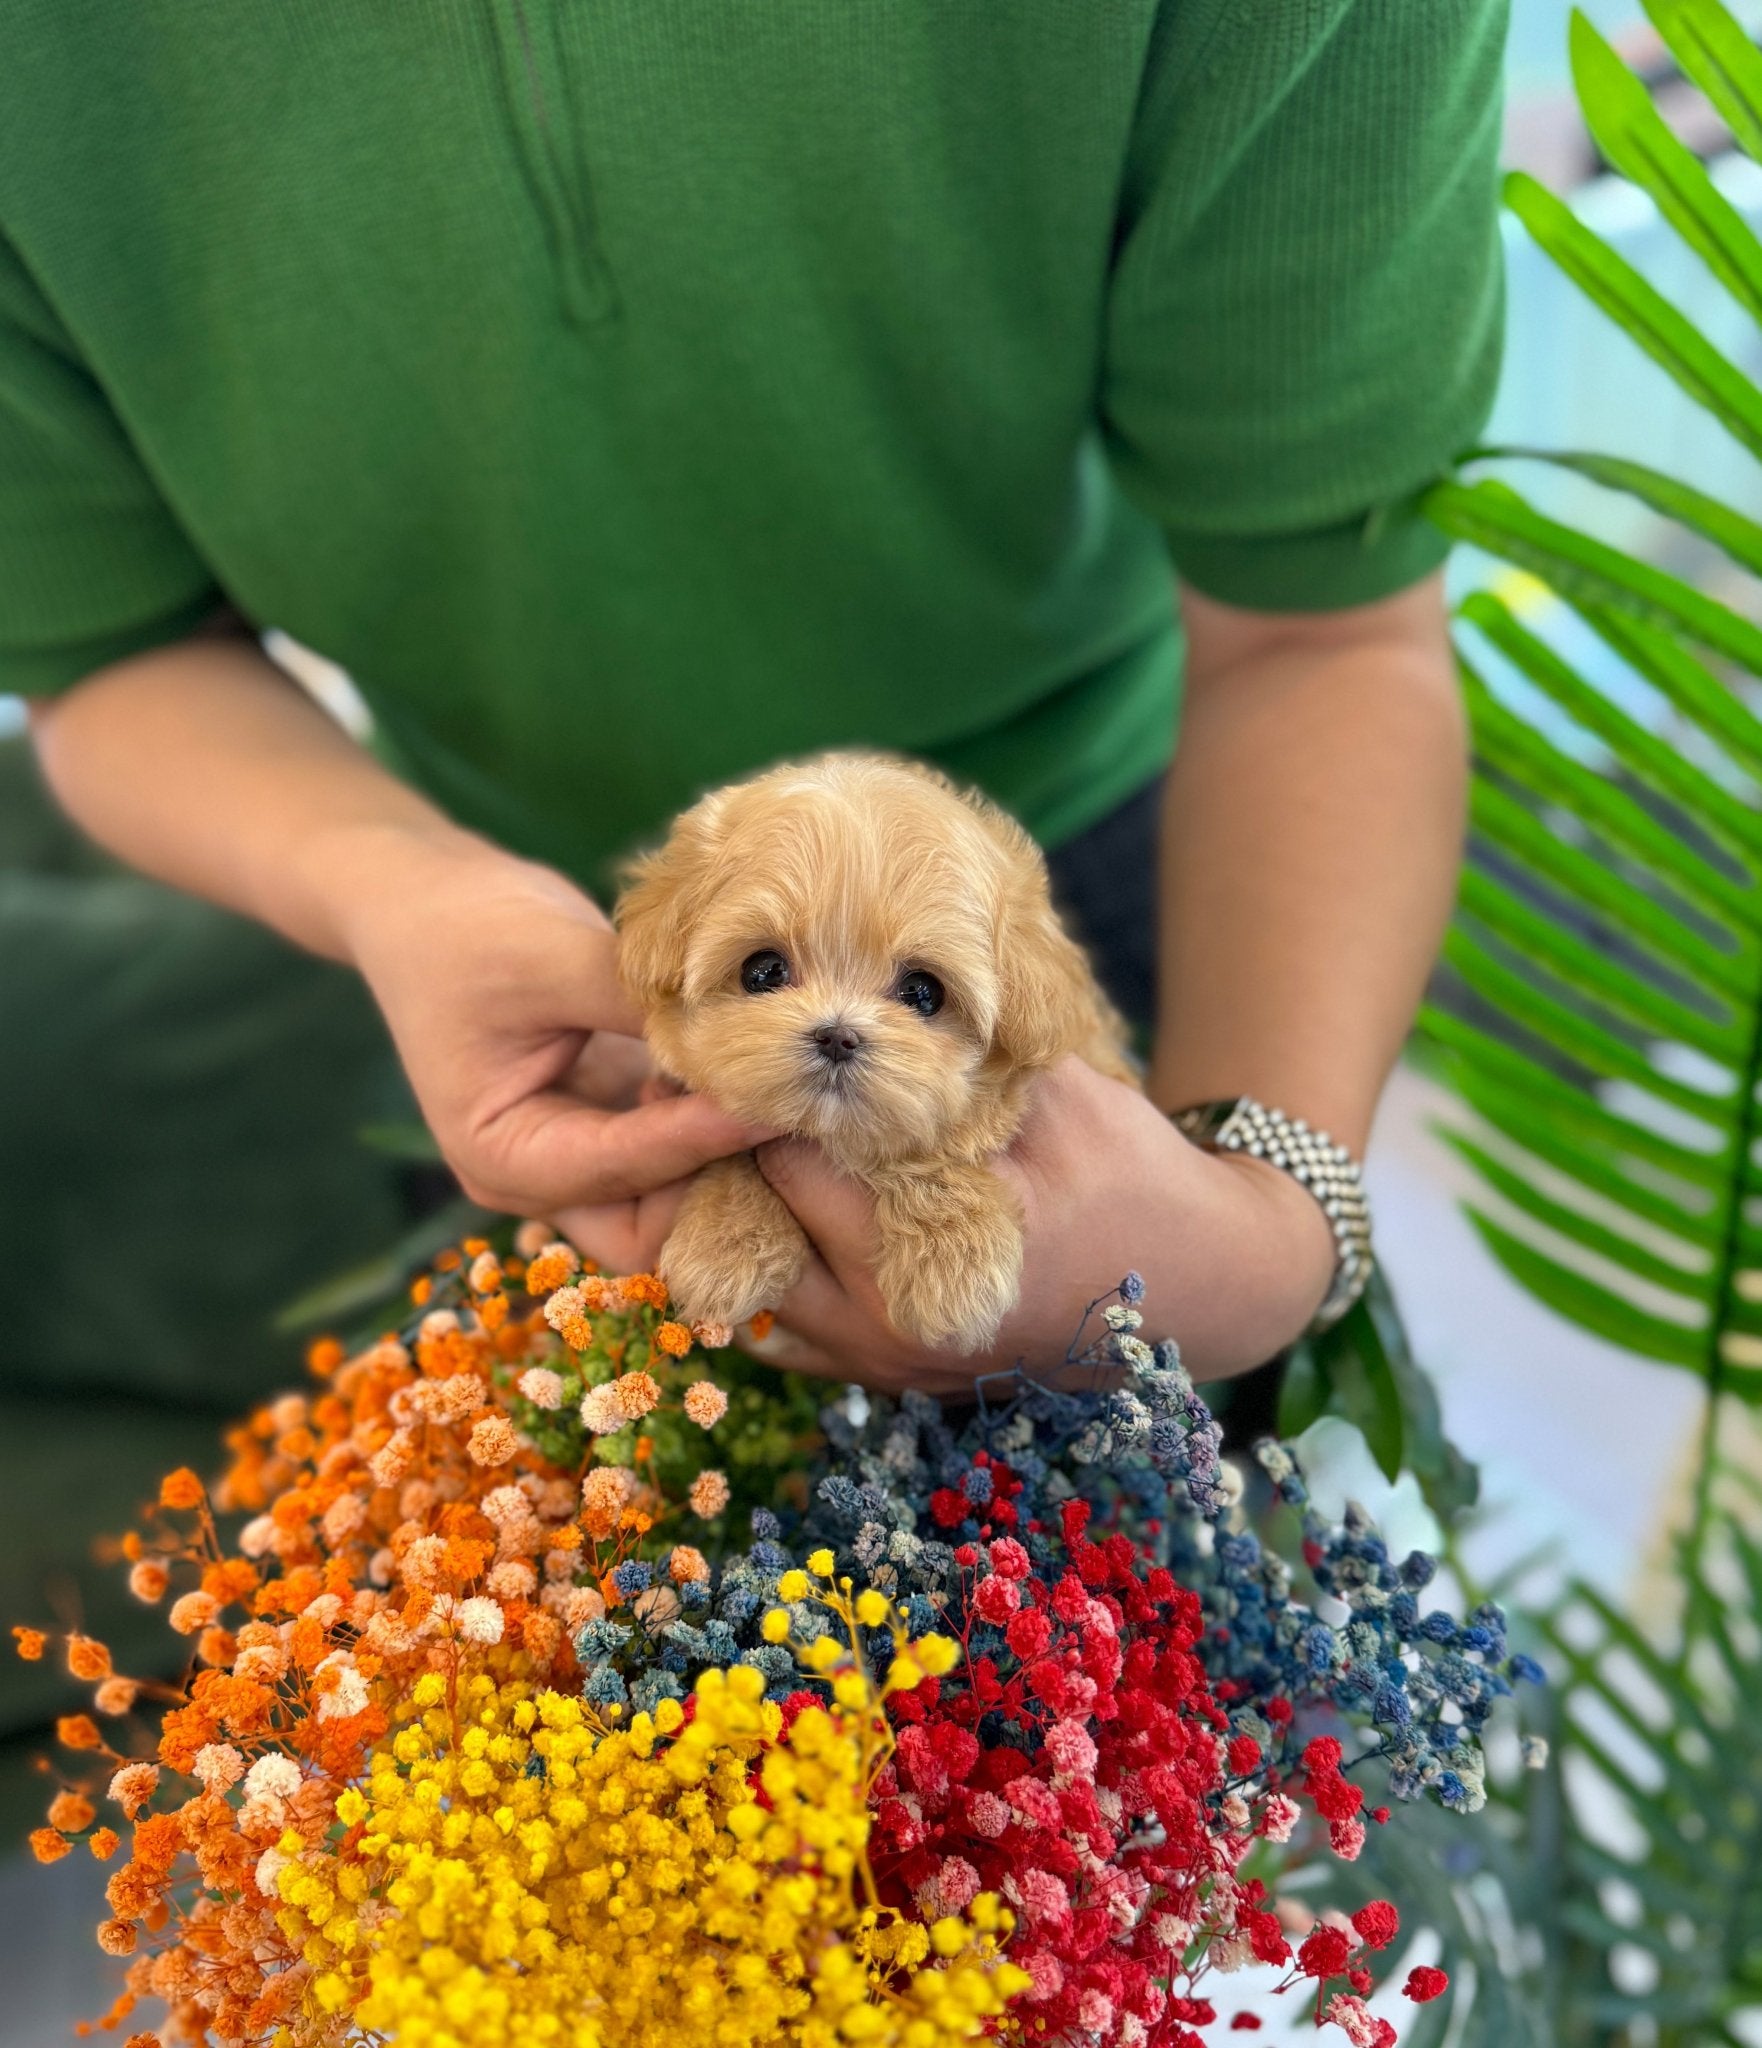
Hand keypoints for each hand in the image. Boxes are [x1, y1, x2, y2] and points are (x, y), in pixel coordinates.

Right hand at [339, 826, 771, 1254]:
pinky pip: (678, 1154)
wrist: (428, 901)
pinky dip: (719, 1128)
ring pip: (672, 1202)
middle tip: (786, 1120)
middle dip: (717, 1187)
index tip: (775, 1104)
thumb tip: (746, 1031)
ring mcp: (578, 1157)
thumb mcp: (550, 958)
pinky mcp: (612, 1124)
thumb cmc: (468, 927)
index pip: (622, 1168)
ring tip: (783, 1100)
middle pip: (648, 1229)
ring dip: (727, 1163)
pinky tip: (759, 1080)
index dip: (703, 1139)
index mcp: (500, 1156)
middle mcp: (539, 1177)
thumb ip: (641, 1004)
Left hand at [745, 1056, 1337, 1390]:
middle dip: (734, 1153)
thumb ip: (959, 1058)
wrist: (1205, 1283)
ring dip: (742, 1215)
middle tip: (722, 1080)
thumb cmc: (1135, 1178)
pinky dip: (773, 1266)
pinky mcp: (888, 1376)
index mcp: (923, 1268)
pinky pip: (787, 1327)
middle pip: (750, 1231)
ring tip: (737, 1144)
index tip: (742, 1037)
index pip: (790, 1166)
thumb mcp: (1057, 1098)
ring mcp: (883, 1367)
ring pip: (755, 1288)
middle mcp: (886, 1334)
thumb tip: (859, 1000)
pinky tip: (780, 1206)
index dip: (763, 1094)